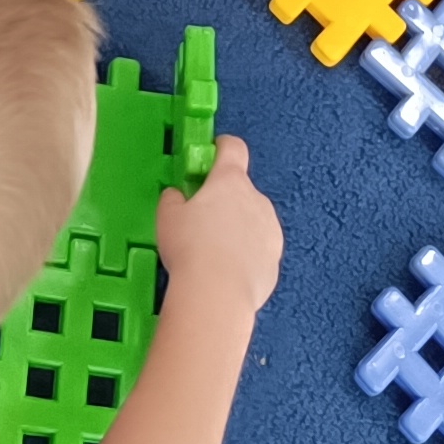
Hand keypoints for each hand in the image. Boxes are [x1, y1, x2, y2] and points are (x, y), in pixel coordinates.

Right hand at [153, 138, 280, 314]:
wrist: (217, 294)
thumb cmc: (190, 249)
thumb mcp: (167, 218)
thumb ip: (173, 200)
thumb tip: (178, 197)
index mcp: (230, 181)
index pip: (233, 148)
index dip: (222, 148)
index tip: (212, 155)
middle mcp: (257, 199)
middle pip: (242, 189)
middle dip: (225, 200)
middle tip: (202, 220)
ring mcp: (271, 230)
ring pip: (254, 220)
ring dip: (239, 228)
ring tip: (214, 253)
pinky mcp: (276, 259)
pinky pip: (260, 249)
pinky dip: (247, 255)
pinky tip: (227, 272)